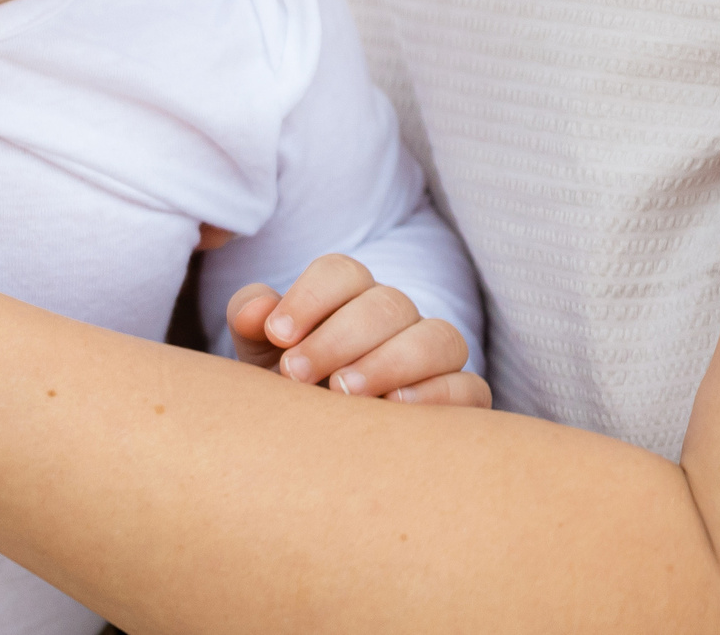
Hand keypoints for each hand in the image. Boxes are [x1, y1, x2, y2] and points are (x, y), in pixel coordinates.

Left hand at [225, 253, 490, 405]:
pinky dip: (436, 395)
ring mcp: (434, 356)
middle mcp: (396, 319)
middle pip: (387, 303)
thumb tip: (258, 310)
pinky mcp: (462, 399)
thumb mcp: (259, 355)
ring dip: (389, 362)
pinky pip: (469, 386)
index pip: (341, 272)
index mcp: (348, 297)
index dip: (310, 297)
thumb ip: (250, 321)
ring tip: (343, 393)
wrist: (316, 446)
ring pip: (437, 337)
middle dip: (339, 337)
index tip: (276, 335)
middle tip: (297, 374)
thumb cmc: (288, 390)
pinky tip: (393, 410)